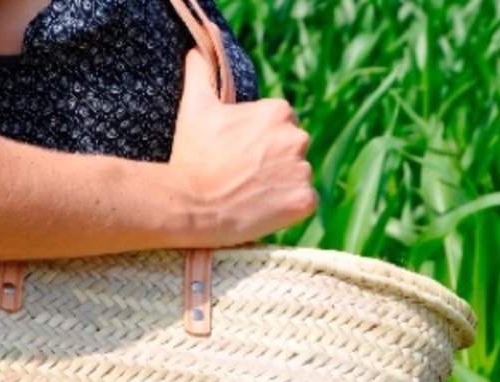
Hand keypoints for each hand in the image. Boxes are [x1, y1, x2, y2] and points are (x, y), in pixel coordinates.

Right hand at [169, 48, 317, 245]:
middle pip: (292, 152)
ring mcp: (303, 170)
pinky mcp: (305, 200)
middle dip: (274, 163)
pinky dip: (290, 209)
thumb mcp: (195, 108)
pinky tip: (264, 210)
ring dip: (281, 187)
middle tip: (245, 179)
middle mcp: (297, 137)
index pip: (280, 127)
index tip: (239, 157)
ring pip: (298, 177)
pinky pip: (305, 203)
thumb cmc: (193, 157)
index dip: (259, 144)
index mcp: (279, 111)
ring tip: (251, 197)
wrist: (194, 205)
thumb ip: (200, 75)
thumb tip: (194, 53)